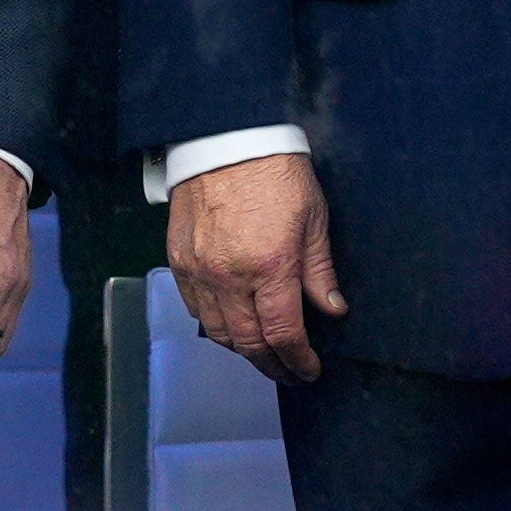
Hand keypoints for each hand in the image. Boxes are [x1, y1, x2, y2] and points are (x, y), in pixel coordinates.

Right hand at [167, 152, 343, 383]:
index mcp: (270, 266)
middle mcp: (230, 276)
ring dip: (242, 349)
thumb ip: (319, 270)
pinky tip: (230, 323)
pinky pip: (194, 308)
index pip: (283, 334)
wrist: (228, 139)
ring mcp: (200, 271)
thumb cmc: (276, 171)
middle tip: (288, 371)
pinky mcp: (179, 260)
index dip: (298, 361)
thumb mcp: (314, 218)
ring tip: (262, 352)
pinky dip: (214, 324)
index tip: (308, 370)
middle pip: (248, 343)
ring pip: (218, 332)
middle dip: (271, 365)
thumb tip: (331, 309)